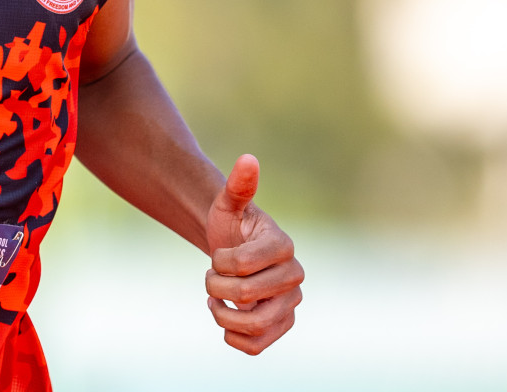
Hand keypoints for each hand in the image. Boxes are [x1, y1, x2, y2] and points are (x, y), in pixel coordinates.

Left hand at [204, 154, 303, 353]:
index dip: (218, 263)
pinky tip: (226, 318)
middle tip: (211, 278)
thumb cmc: (231, 225)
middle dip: (216, 287)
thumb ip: (238, 185)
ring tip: (216, 302)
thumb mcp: (228, 204)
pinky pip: (258, 346)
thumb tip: (248, 160)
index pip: (241, 265)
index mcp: (283, 246)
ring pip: (255, 326)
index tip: (218, 255)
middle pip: (246, 297)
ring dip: (223, 316)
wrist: (233, 250)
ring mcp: (290, 304)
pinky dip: (234, 338)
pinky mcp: (283, 325)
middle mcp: (294, 276)